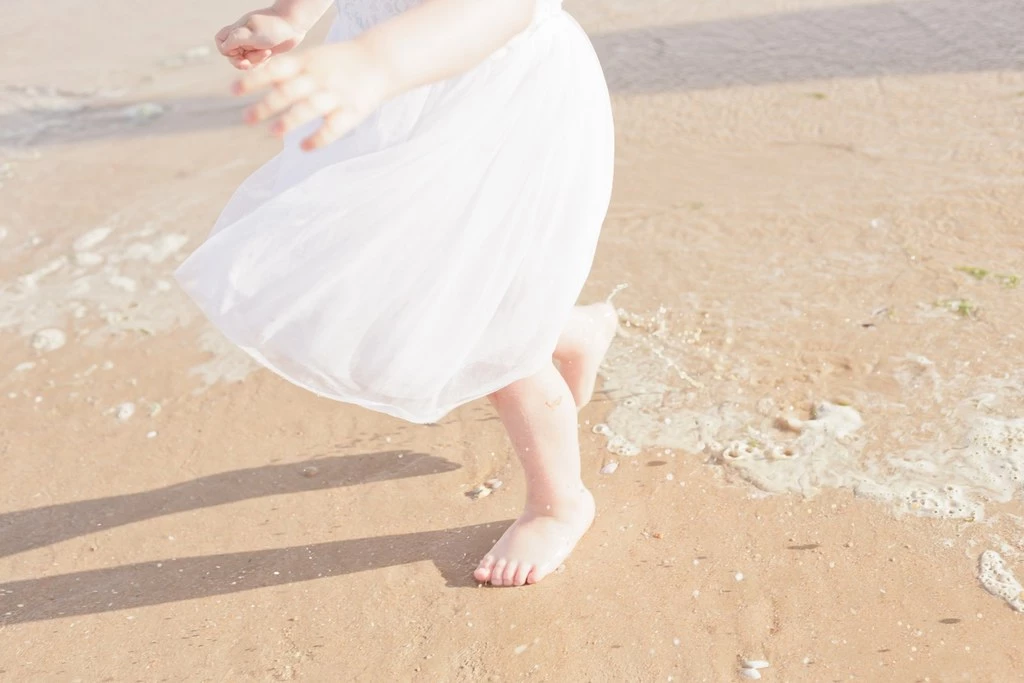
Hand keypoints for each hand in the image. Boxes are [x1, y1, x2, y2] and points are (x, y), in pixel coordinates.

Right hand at [215, 9, 307, 69]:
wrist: (293, 24)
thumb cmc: (271, 27)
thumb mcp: (249, 34)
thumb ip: (232, 41)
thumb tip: (223, 49)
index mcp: (236, 31)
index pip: (221, 43)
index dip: (227, 51)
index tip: (238, 50)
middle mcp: (243, 37)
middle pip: (233, 56)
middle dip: (242, 61)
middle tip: (250, 61)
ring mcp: (253, 44)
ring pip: (245, 61)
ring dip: (255, 61)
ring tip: (267, 51)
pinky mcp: (263, 50)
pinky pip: (256, 62)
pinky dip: (262, 62)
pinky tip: (270, 53)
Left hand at [235, 41, 392, 150]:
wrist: (380, 61)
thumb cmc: (340, 62)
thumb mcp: (313, 58)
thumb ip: (289, 71)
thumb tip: (256, 81)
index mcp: (307, 62)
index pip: (275, 69)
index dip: (253, 79)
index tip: (232, 91)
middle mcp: (319, 78)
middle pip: (287, 92)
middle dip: (265, 106)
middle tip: (246, 119)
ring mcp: (335, 95)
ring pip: (308, 109)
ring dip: (288, 122)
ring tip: (272, 133)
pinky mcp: (351, 112)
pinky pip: (333, 129)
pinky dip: (318, 140)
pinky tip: (304, 147)